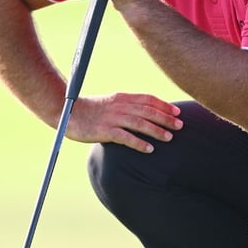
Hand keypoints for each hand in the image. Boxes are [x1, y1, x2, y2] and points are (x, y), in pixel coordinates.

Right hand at [66, 93, 182, 152]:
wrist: (67, 111)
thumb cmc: (89, 110)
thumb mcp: (110, 103)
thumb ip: (125, 106)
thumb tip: (143, 113)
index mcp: (122, 98)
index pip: (148, 99)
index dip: (164, 105)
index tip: (177, 112)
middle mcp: (120, 106)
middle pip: (148, 111)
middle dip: (166, 118)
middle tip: (180, 125)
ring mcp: (113, 118)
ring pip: (140, 123)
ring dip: (156, 130)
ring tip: (169, 137)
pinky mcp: (105, 131)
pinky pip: (126, 137)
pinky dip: (139, 143)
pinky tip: (149, 149)